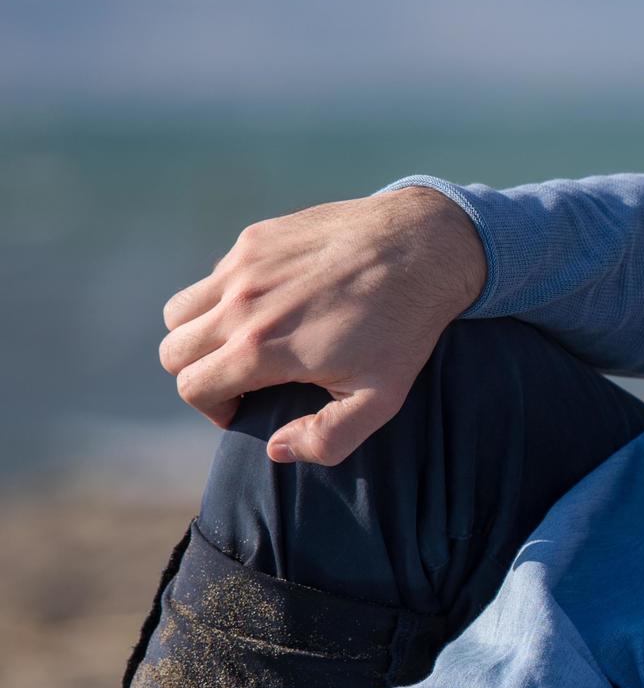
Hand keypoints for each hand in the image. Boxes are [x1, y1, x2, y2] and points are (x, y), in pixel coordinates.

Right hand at [158, 187, 485, 463]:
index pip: (193, 388)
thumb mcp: (380, 399)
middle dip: (199, 374)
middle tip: (241, 381)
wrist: (425, 246)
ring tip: (246, 344)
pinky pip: (216, 276)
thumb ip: (326, 438)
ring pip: (182, 311)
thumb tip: (276, 450)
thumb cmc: (405, 326)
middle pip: (174, 351)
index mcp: (261, 347)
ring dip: (201, 334)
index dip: (215, 409)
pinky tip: (275, 305)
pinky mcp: (256, 237)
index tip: (245, 408)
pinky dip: (226, 297)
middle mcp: (240, 303)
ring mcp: (244, 265)